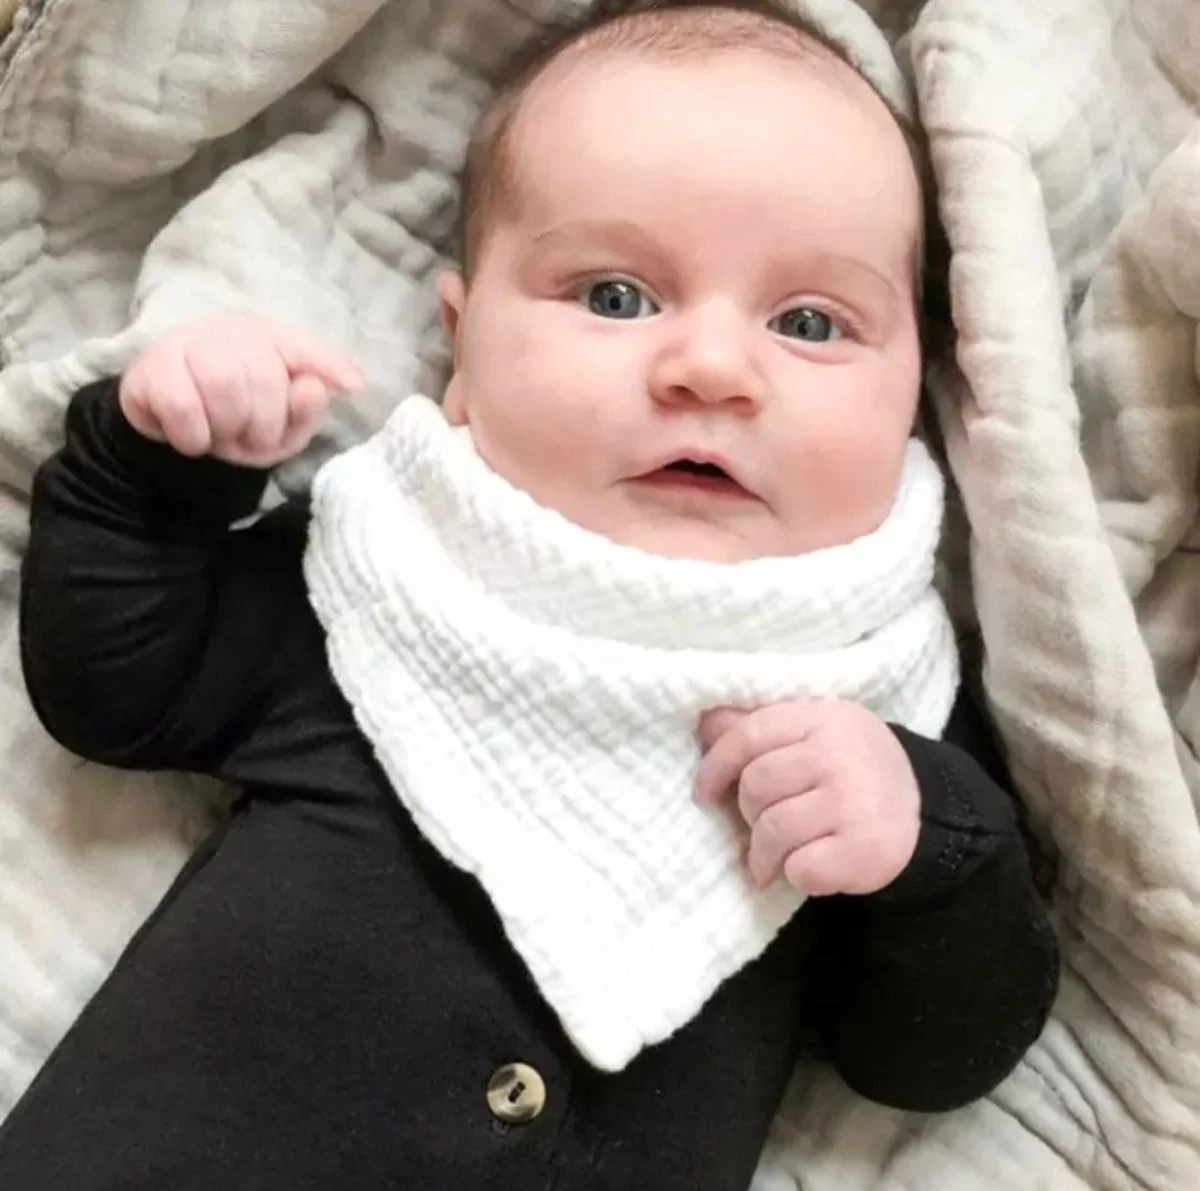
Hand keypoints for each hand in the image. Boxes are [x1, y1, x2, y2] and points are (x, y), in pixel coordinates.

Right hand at [119, 313, 364, 465]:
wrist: (170, 426)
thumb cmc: (236, 419)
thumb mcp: (280, 426)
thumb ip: (304, 409)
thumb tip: (316, 389)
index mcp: (268, 340)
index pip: (302, 348)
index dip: (328, 365)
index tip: (354, 388)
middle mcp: (229, 331)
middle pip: (263, 375)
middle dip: (263, 423)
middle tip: (249, 438)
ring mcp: (185, 343)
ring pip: (222, 382)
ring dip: (228, 426)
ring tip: (221, 436)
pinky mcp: (148, 369)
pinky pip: (181, 405)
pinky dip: (194, 436)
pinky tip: (193, 439)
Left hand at [694, 699, 919, 895]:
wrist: (923, 811)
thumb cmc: (849, 770)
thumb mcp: (812, 734)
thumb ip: (760, 729)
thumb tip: (704, 723)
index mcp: (822, 718)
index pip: (750, 734)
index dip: (717, 766)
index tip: (703, 793)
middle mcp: (840, 755)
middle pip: (756, 786)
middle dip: (748, 813)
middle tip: (762, 827)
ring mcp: (855, 802)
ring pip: (774, 830)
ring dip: (765, 854)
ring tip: (772, 860)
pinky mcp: (866, 849)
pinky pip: (802, 868)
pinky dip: (797, 874)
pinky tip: (811, 867)